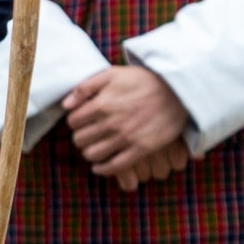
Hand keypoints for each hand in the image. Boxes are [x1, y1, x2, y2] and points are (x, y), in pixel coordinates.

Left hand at [63, 66, 189, 184]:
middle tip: (88, 135)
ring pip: (92, 155)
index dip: (74, 122)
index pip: (73, 122)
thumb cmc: (143, 81)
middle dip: (81, 138)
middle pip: (80, 140)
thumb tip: (66, 104)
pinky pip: (114, 167)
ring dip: (90, 153)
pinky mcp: (140, 149)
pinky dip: (103, 169)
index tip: (82, 122)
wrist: (177, 92)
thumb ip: (86, 86)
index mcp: (102, 103)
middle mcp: (111, 123)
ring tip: (94, 148)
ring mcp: (126, 138)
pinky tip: (100, 166)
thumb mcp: (113, 74)